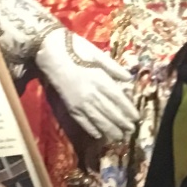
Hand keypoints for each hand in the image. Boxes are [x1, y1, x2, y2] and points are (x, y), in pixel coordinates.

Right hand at [34, 29, 139, 144]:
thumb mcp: (97, 53)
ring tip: (119, 137)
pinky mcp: (69, 106)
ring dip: (110, 130)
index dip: (128, 110)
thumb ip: (113, 67)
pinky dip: (91, 129)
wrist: (49, 52)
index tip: (136, 117)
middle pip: (110, 112)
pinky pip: (82, 121)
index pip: (118, 99)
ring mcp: (79, 102)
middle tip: (131, 130)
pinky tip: (98, 135)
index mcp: (100, 79)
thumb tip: (129, 78)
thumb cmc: (75, 49)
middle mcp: (91, 94)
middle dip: (122, 123)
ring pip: (98, 120)